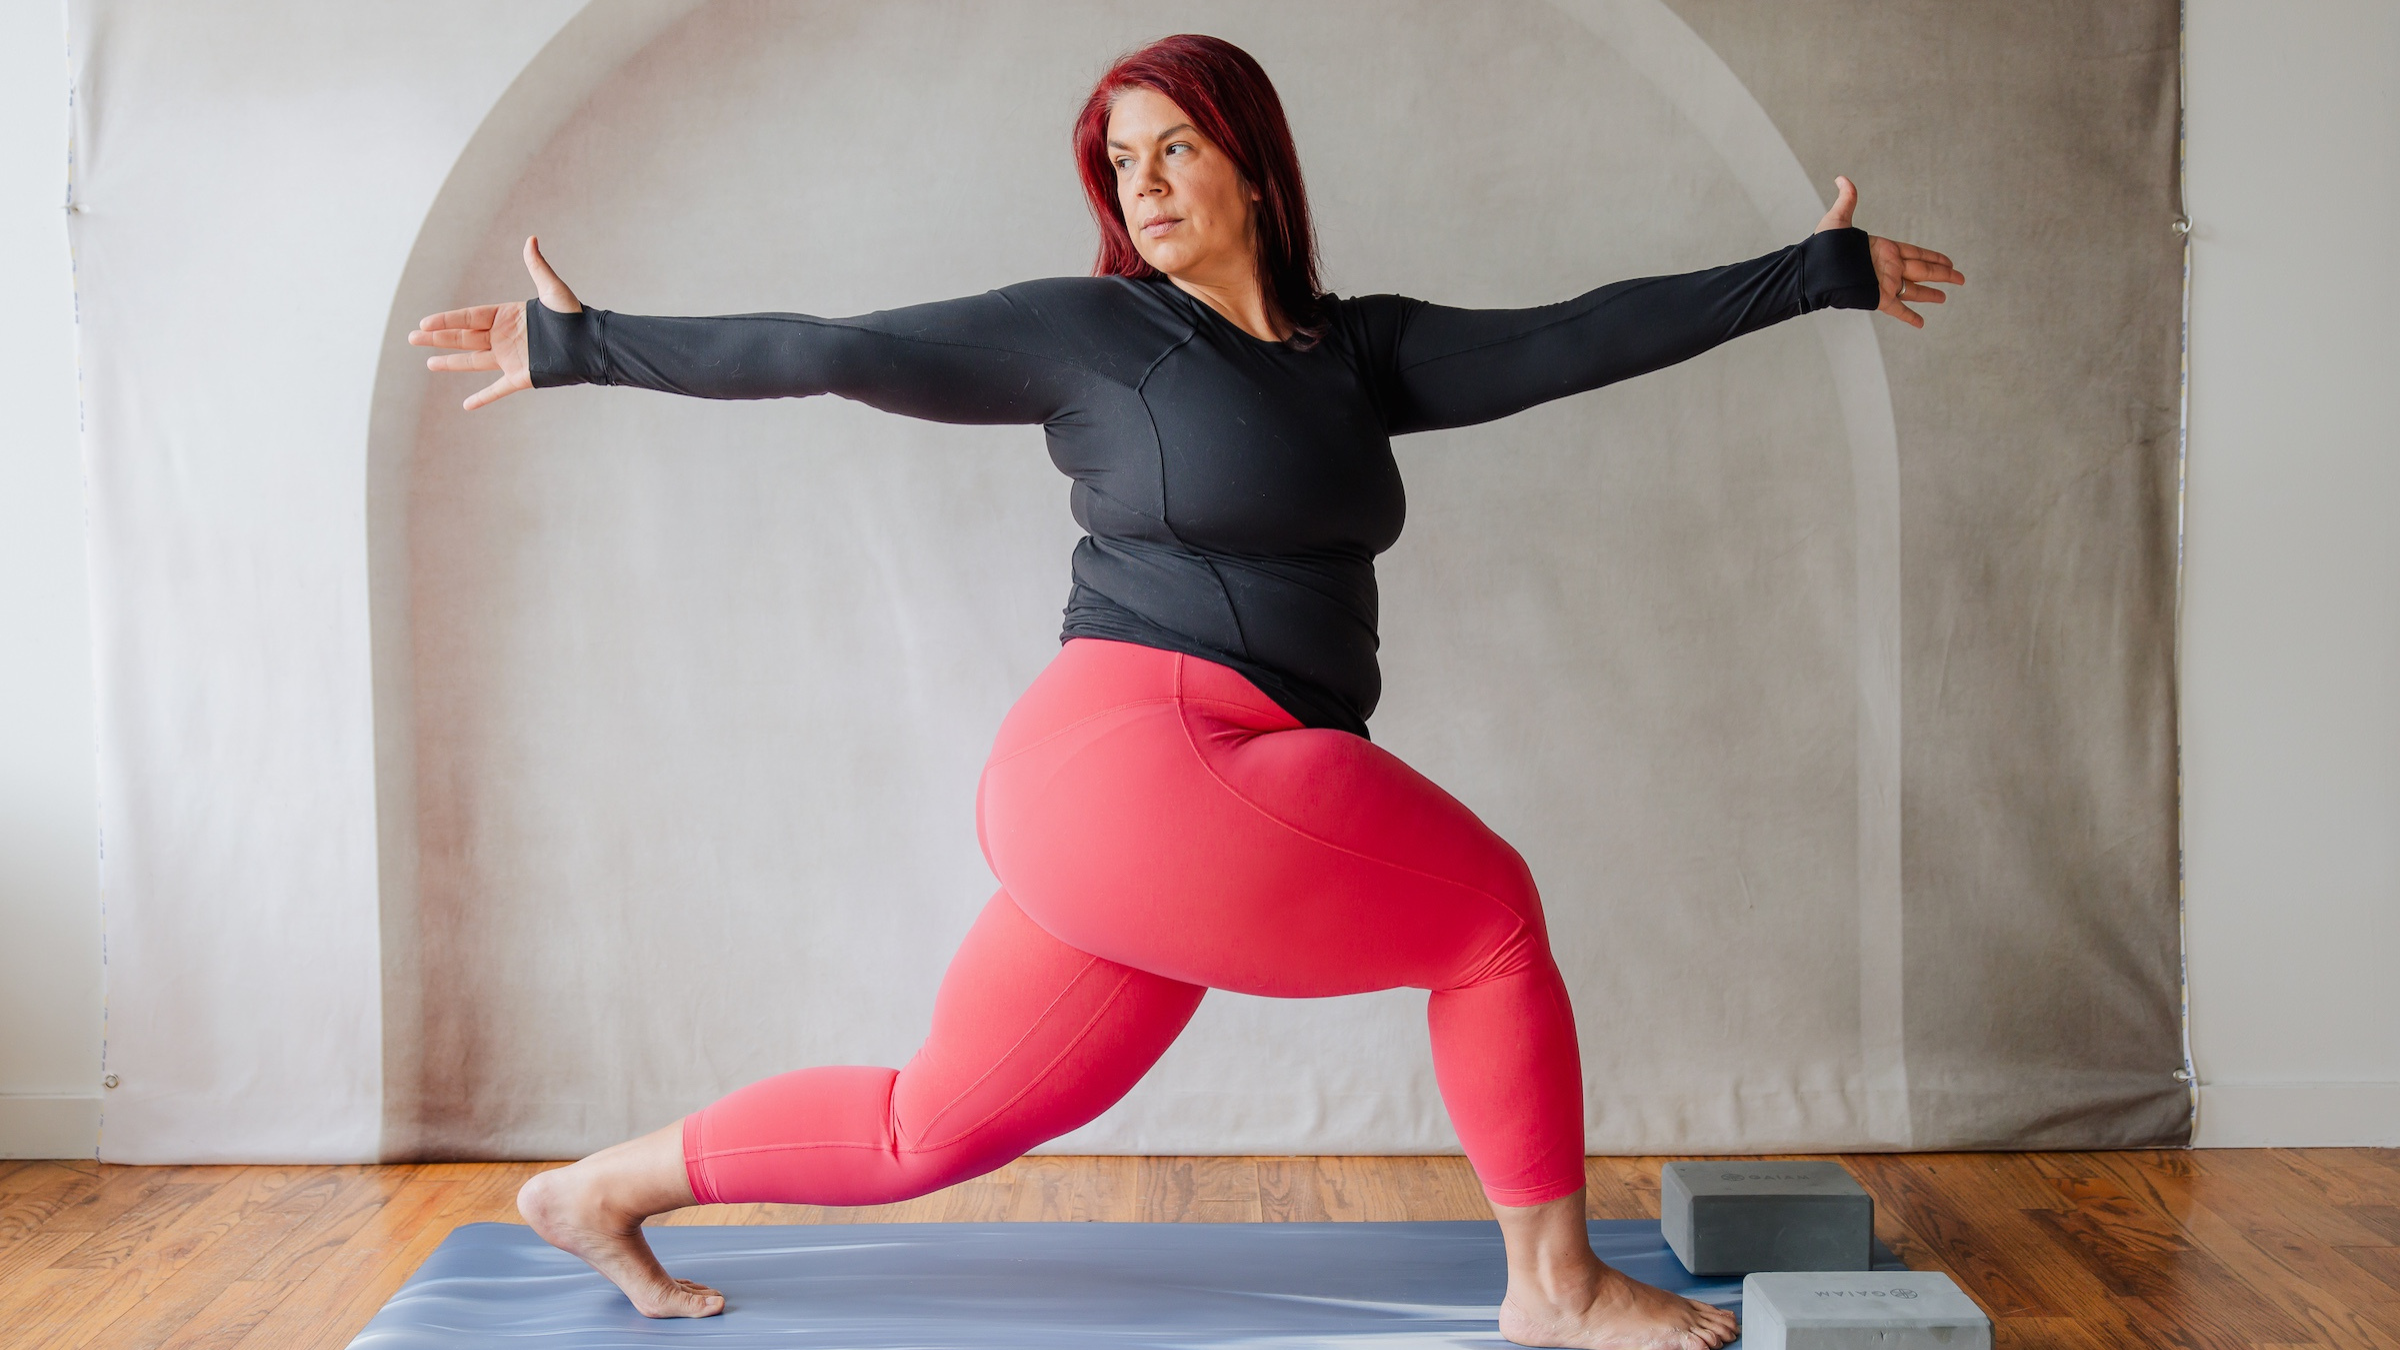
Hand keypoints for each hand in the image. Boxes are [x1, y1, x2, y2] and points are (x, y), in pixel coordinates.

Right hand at [408, 236, 582, 409]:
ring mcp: (511, 358)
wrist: (591, 343)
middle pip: (464, 337)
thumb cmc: (574, 315)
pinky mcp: (522, 377)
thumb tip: (531, 239)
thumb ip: (537, 267)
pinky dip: (483, 398)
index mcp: (506, 315)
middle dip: (438, 338)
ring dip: (451, 363)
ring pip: (473, 361)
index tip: (425, 323)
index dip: (446, 320)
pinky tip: (466, 405)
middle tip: (412, 338)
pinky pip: (497, 389)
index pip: (469, 317)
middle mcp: (504, 337)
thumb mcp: (553, 290)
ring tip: (429, 363)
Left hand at [1815, 175, 1961, 329]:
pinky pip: (1898, 308)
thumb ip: (1847, 201)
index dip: (1934, 257)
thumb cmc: (1823, 247)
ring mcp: (1884, 283)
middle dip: (1943, 274)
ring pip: (1914, 289)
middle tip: (1961, 278)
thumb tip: (1842, 178)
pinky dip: (1909, 316)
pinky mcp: (1877, 298)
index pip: (1916, 253)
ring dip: (1929, 294)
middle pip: (1923, 270)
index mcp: (1884, 249)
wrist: (1813, 271)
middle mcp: (1888, 267)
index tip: (1949, 261)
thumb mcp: (1837, 220)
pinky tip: (1921, 323)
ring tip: (1944, 298)